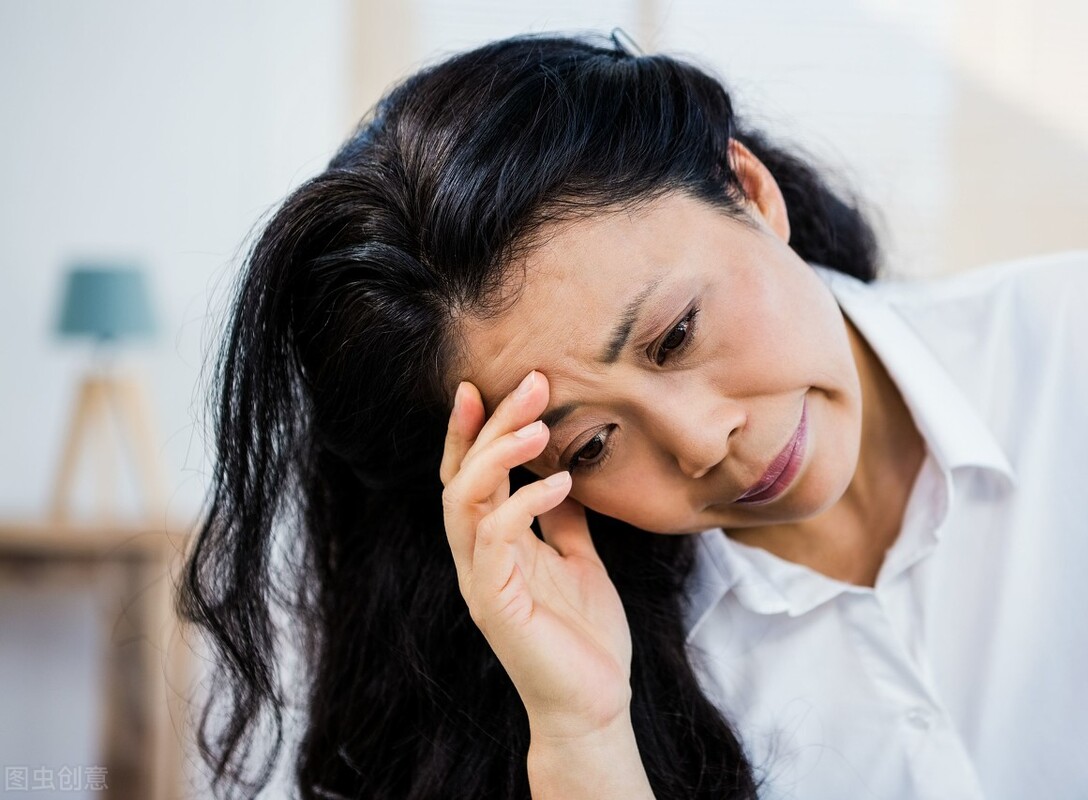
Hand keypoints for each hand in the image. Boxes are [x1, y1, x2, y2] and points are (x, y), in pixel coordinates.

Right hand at [440, 371, 633, 738]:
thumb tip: (562, 473)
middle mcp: (477, 556)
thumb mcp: (579, 560)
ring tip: (539, 425)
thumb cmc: (584, 636)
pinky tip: (561, 484)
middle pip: (462, 474)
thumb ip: (561, 520)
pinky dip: (524, 504)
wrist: (593, 704)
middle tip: (529, 382)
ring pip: (465, 500)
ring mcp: (481, 580)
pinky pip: (496, 540)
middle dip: (489, 424)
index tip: (487, 383)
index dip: (471, 429)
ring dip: (498, 455)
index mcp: (493, 543)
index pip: (469, 474)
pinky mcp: (496, 604)